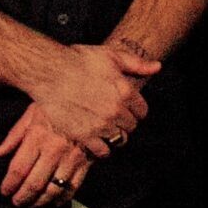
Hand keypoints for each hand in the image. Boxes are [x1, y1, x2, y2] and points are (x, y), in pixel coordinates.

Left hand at [0, 102, 93, 207]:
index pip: (18, 169)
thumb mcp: (34, 110)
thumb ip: (15, 134)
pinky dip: (63, 198)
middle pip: (33, 183)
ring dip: (40, 201)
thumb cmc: (61, 102)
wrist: (95, 95)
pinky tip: (56, 201)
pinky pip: (74, 186)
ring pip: (53, 189)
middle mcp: (54, 149)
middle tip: (16, 201)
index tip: (5, 190)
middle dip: (22, 197)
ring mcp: (72, 156)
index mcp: (38, 135)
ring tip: (32, 204)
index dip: (9, 184)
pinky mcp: (87, 160)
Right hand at [28, 43, 158, 156]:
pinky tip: (95, 138)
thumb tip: (157, 67)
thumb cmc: (80, 60)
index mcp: (126, 91)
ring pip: (120, 139)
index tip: (127, 107)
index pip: (142, 111)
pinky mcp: (84, 136)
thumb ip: (137, 64)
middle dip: (125, 121)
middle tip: (114, 117)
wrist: (50, 72)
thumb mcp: (112, 55)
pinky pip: (102, 151)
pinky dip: (102, 148)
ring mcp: (100, 125)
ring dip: (115, 135)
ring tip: (106, 128)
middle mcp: (116, 111)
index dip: (136, 109)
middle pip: (131, 126)